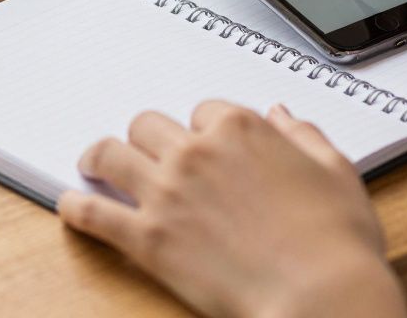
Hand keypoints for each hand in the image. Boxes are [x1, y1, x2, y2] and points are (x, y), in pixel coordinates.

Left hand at [59, 103, 406, 317]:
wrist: (321, 296)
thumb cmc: (335, 241)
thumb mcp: (336, 171)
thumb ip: (304, 135)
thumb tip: (285, 116)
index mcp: (241, 128)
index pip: (205, 110)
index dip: (203, 129)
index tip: (205, 144)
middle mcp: (196, 152)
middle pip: (149, 125)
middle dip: (149, 137)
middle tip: (146, 150)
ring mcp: (167, 194)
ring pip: (110, 155)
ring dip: (99, 157)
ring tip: (93, 164)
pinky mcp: (147, 239)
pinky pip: (94, 214)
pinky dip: (77, 208)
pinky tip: (70, 206)